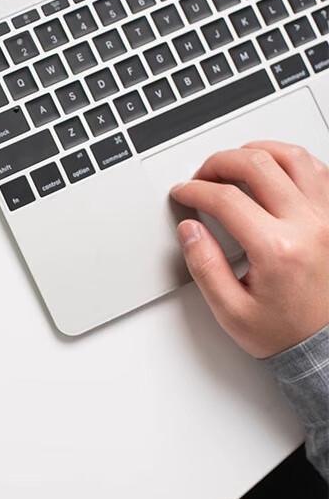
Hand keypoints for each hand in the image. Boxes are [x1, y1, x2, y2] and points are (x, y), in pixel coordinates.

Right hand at [171, 140, 328, 357]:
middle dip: (218, 163)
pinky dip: (291, 160)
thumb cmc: (285, 331)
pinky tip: (272, 169)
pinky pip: (318, 170)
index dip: (194, 190)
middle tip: (203, 177)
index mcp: (277, 249)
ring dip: (256, 152)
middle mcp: (309, 226)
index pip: (225, 198)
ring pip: (292, 157)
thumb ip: (204, 266)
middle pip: (256, 165)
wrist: (325, 345)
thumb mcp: (230, 310)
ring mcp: (328, 217)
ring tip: (235, 163)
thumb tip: (190, 230)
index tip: (183, 193)